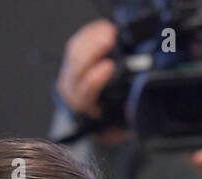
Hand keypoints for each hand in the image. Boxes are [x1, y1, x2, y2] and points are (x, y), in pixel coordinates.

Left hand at [55, 20, 131, 146]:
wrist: (89, 116)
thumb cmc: (106, 120)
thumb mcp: (119, 127)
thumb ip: (126, 119)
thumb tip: (132, 109)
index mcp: (82, 107)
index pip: (85, 91)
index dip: (95, 78)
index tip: (110, 67)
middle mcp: (71, 89)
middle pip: (76, 66)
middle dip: (93, 50)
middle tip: (110, 38)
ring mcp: (69, 72)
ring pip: (75, 52)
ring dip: (92, 39)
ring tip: (111, 31)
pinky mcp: (71, 59)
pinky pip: (76, 43)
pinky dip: (90, 33)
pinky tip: (105, 28)